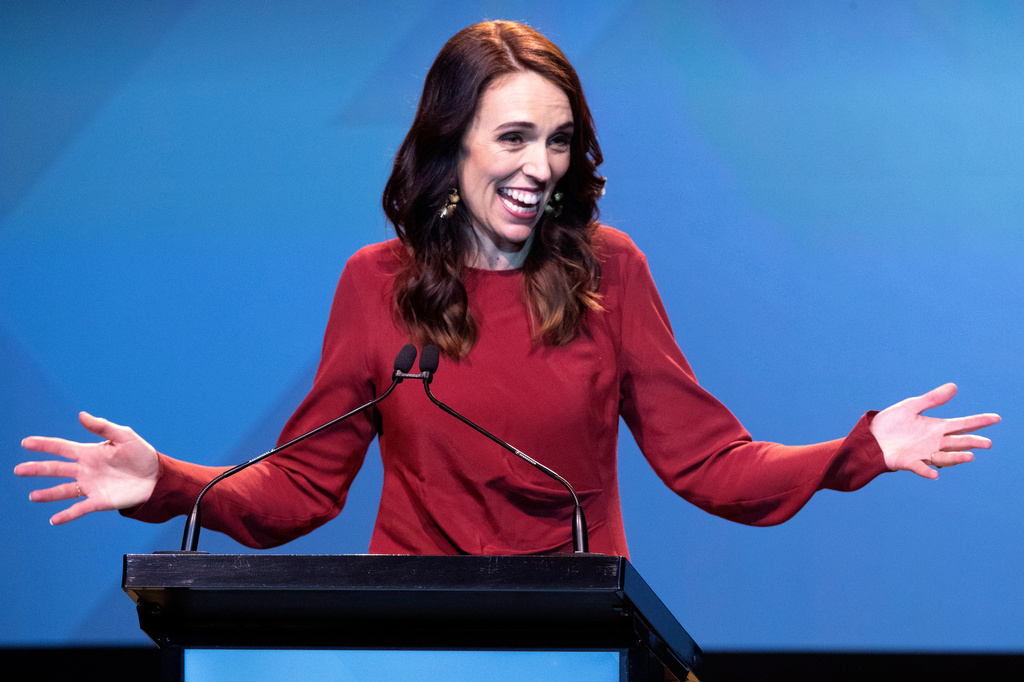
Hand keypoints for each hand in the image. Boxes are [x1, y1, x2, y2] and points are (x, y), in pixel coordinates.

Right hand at [15, 412, 158, 524]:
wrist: (156, 477)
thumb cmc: (141, 454)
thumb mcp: (124, 436)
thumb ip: (102, 427)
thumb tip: (81, 415)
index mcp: (90, 453)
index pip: (62, 448)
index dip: (44, 445)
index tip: (25, 443)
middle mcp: (86, 470)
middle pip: (56, 469)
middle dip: (37, 469)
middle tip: (18, 469)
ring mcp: (91, 486)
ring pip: (63, 490)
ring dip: (48, 493)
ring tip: (32, 496)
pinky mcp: (100, 501)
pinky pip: (79, 508)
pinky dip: (67, 514)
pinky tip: (54, 519)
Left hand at [870, 383, 1000, 478]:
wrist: (869, 437)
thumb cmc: (890, 423)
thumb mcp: (910, 407)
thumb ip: (932, 399)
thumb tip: (954, 386)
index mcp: (936, 428)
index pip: (962, 424)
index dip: (979, 421)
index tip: (996, 418)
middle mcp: (933, 442)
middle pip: (958, 443)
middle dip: (973, 443)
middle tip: (988, 443)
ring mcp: (922, 454)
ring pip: (944, 457)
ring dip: (956, 458)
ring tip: (970, 456)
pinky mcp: (908, 462)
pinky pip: (920, 468)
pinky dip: (927, 471)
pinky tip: (934, 474)